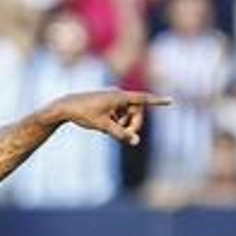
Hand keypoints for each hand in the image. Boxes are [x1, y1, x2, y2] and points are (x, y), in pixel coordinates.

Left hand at [46, 90, 170, 145]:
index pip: (143, 99)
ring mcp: (112, 97)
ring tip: (108, 131)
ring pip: (127, 113)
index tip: (170, 101)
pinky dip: (115, 121)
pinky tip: (104, 127)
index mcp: (119, 96)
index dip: (157, 101)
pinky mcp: (107, 102)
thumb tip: (135, 142)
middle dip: (133, 124)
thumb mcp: (103, 126)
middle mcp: (117, 94)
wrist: (65, 107)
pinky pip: (118, 113)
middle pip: (136, 111)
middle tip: (127, 137)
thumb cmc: (83, 114)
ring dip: (123, 124)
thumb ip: (120, 134)